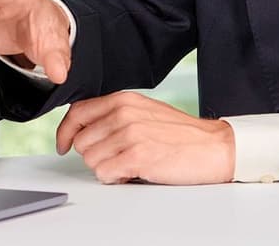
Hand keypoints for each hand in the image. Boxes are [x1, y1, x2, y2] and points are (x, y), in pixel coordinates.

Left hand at [56, 91, 234, 184]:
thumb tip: (83, 129)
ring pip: (91, 160)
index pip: (77, 112)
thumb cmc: (181, 134)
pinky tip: (133, 172)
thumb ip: (115, 114)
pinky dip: (115, 178)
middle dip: (94, 155)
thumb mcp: (145, 111)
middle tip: (116, 157)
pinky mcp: (137, 156)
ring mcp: (130, 134)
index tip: (63, 144)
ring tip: (129, 163)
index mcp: (123, 99)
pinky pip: (105, 173)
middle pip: (81, 141)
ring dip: (106, 168)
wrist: (215, 146)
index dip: (65, 132)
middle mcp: (124, 114)